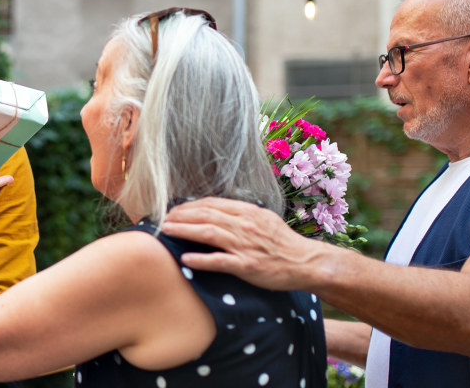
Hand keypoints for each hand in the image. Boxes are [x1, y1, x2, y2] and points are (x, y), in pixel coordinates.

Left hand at [160, 197, 323, 291]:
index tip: (173, 209)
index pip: (212, 204)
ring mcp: (245, 246)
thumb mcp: (263, 220)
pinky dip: (201, 259)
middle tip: (162, 219)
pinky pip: (220, 261)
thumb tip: (216, 211)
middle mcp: (245, 225)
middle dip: (180, 215)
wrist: (306, 263)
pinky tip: (185, 258)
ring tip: (166, 231)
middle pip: (206, 215)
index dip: (189, 205)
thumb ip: (241, 214)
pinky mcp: (247, 266)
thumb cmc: (283, 243)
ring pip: (208, 233)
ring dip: (184, 231)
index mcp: (248, 212)